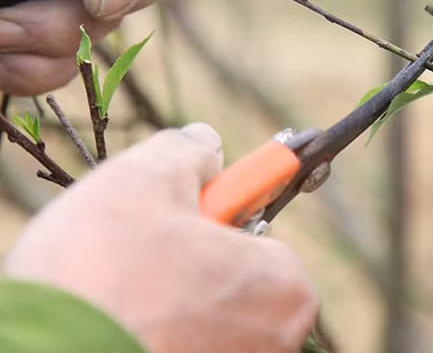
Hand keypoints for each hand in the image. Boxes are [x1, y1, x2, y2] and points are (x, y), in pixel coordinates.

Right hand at [4, 124, 317, 352]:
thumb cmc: (104, 275)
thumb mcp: (145, 181)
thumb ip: (188, 153)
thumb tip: (205, 145)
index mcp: (284, 287)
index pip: (261, 233)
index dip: (220, 214)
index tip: (192, 215)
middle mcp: (274, 341)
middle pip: (233, 279)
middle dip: (192, 260)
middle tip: (144, 253)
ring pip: (204, 317)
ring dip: (171, 299)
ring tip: (122, 292)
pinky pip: (182, 346)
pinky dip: (155, 335)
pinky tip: (118, 325)